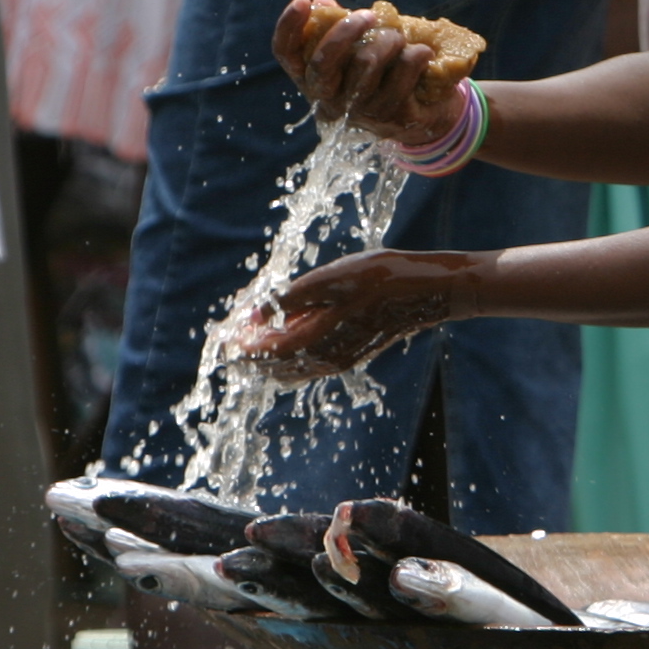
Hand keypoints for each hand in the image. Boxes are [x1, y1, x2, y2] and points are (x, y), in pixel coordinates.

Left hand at [234, 248, 483, 380]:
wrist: (426, 292)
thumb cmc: (381, 280)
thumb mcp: (331, 279)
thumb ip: (289, 299)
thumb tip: (254, 314)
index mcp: (316, 342)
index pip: (263, 353)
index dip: (240, 345)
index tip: (222, 335)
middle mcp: (325, 360)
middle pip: (273, 368)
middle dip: (249, 354)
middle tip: (230, 336)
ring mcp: (339, 360)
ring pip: (290, 370)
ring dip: (267, 356)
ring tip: (250, 337)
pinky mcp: (349, 354)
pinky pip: (307, 365)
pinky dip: (287, 355)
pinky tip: (285, 336)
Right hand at [272, 0, 455, 145]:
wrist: (421, 118)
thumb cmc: (380, 74)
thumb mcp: (355, 52)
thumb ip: (337, 28)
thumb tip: (322, 2)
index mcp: (310, 79)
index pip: (286, 54)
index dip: (289, 26)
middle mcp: (328, 100)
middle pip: (323, 63)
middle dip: (347, 31)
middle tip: (370, 15)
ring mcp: (359, 111)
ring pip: (366, 64)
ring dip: (388, 40)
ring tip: (400, 37)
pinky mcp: (391, 116)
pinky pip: (401, 73)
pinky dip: (415, 55)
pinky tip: (423, 52)